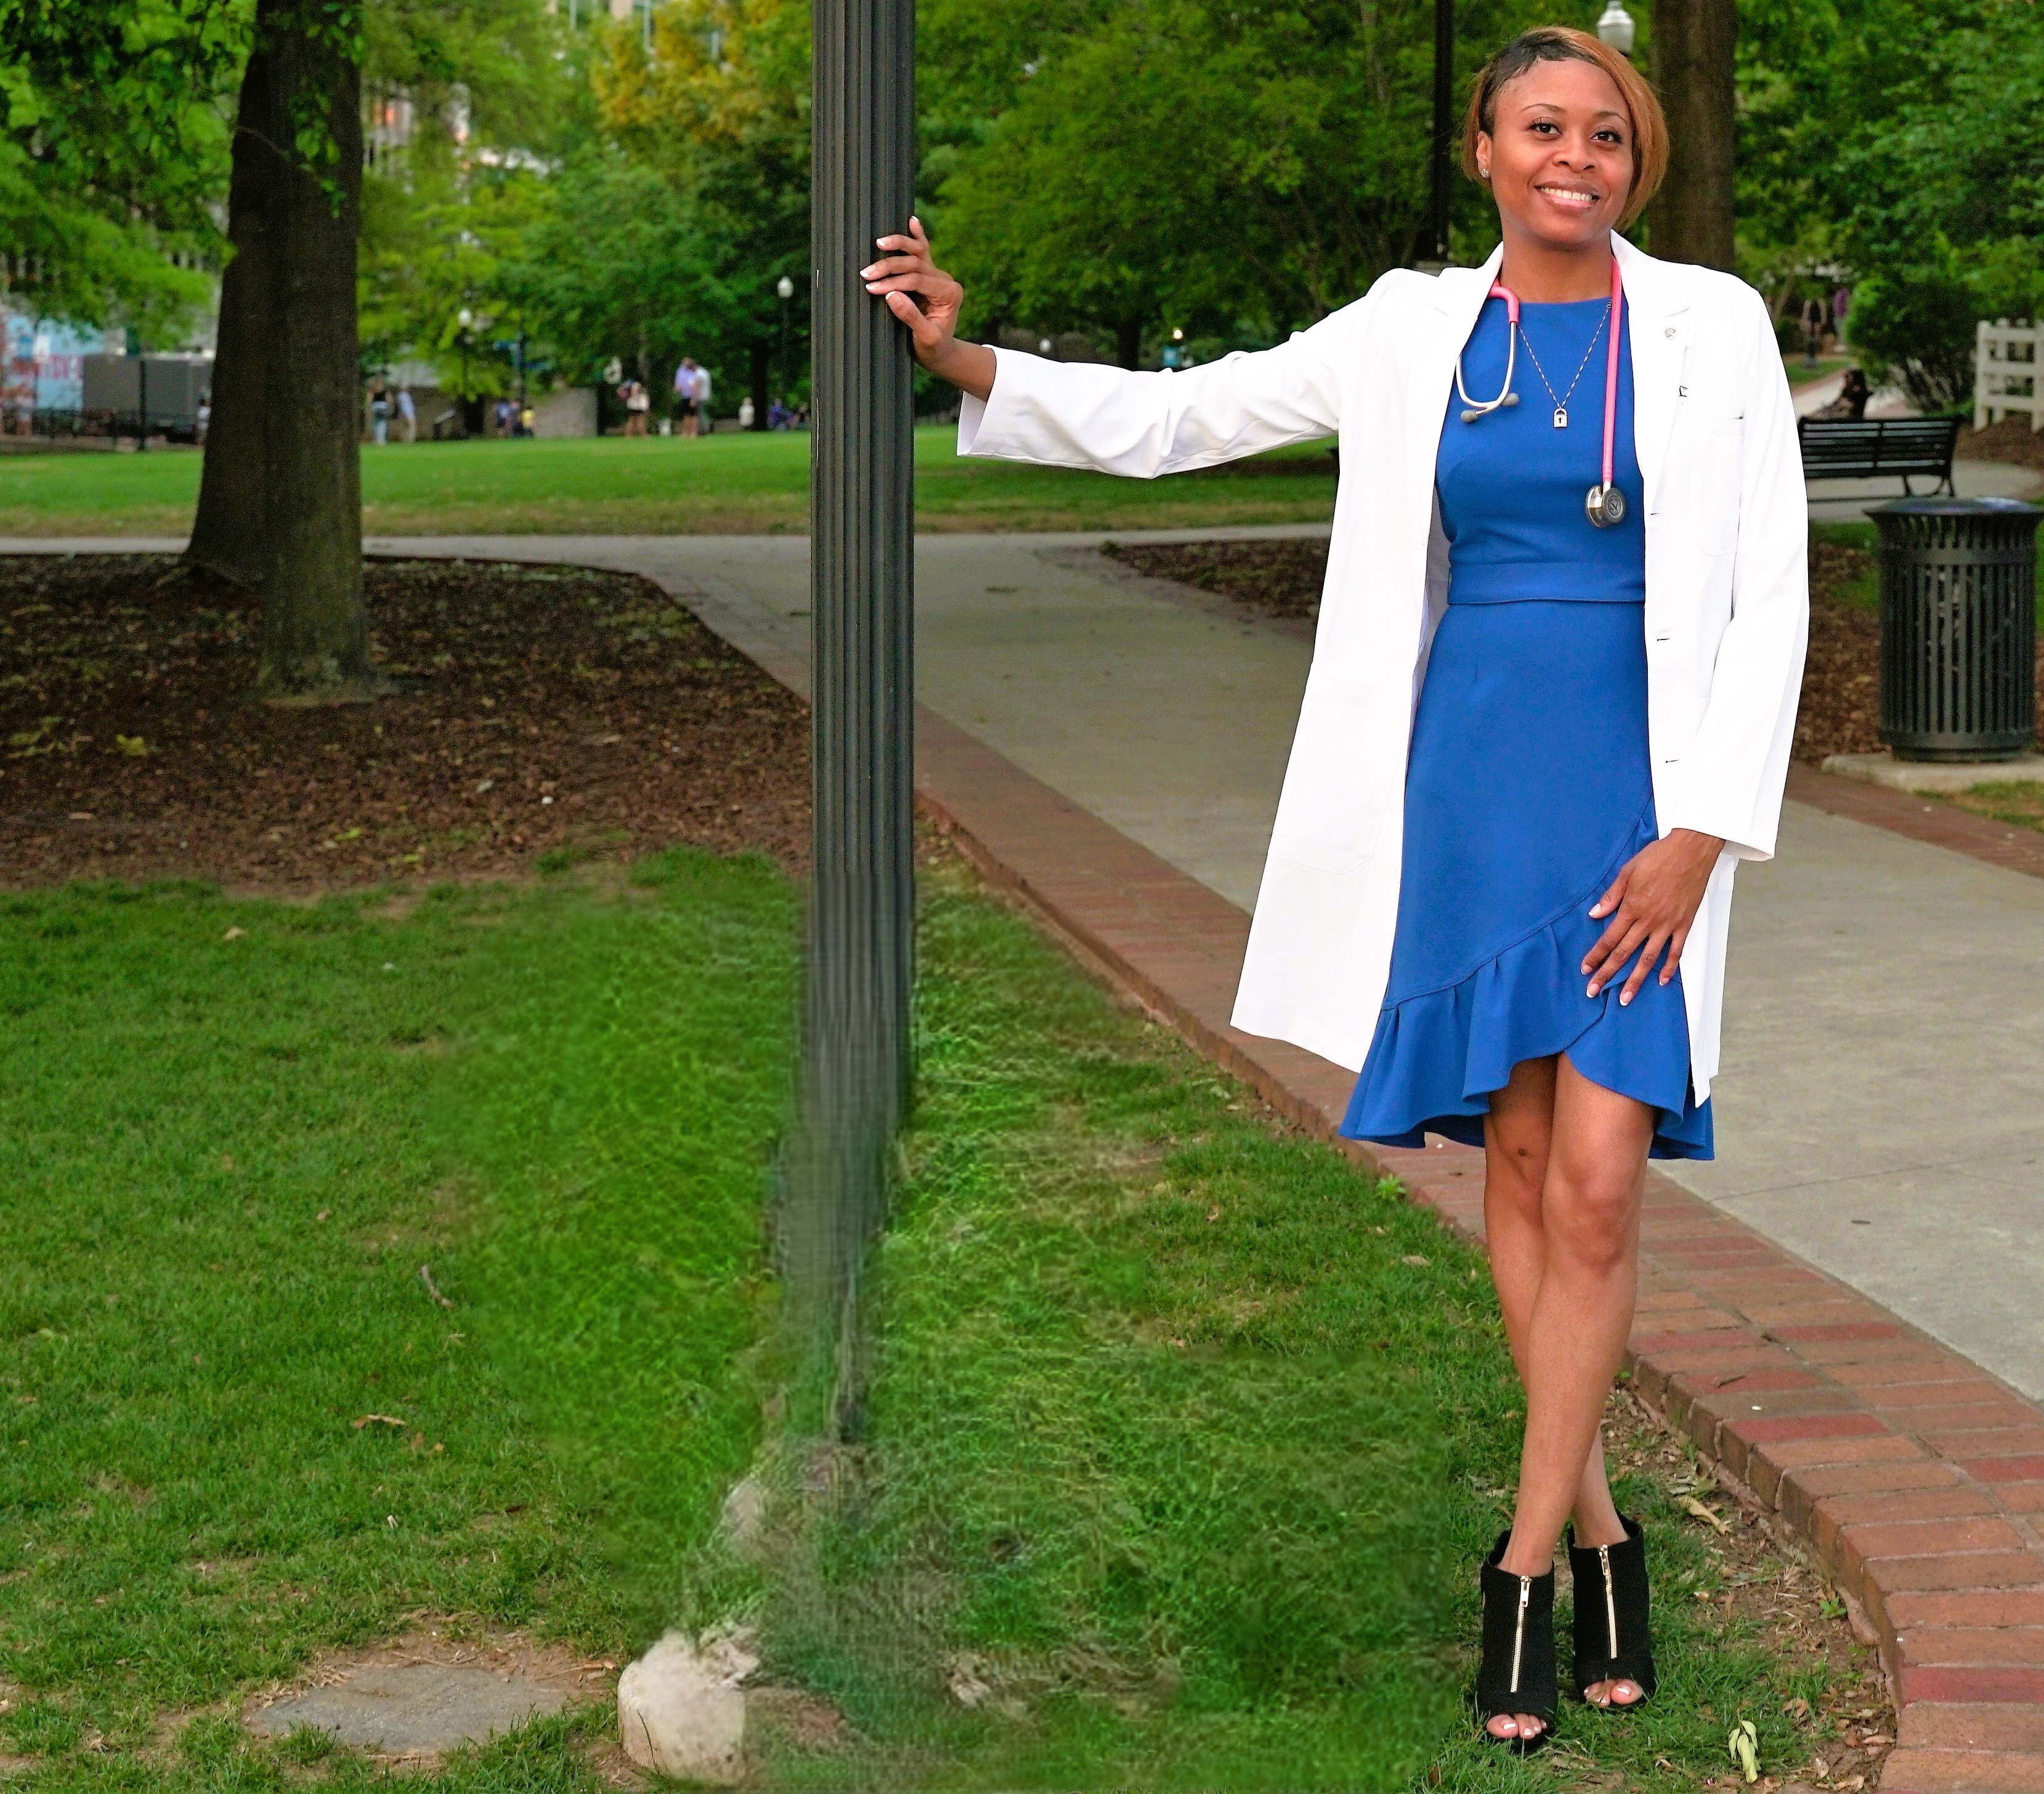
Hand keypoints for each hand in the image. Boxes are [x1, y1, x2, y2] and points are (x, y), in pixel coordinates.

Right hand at [860, 217, 994, 399]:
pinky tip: (912, 221)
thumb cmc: (933, 349)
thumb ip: (911, 316)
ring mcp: (937, 275)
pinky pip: (923, 251)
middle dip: (888, 267)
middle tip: (866, 273)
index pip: (917, 280)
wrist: (941, 353)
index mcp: (949, 293)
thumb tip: (891, 295)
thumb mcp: (925, 339)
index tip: (873, 288)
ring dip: (897, 245)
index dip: (893, 282)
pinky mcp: (928, 275)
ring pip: (917, 252)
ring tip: (878, 242)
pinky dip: (917, 236)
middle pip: (915, 263)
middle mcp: (945, 280)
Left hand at [1581, 828, 1723, 1004]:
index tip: (1585, 970)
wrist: (1692, 850)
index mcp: (1631, 908)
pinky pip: (1676, 951)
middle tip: (1594, 991)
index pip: (1608, 939)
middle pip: (1623, 953)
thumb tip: (1594, 915)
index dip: (1595, 956)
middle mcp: (1648, 920)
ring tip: (1625, 998)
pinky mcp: (1684, 924)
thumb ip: (1611, 896)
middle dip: (1607, 974)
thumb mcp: (1627, 872)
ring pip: (1648, 959)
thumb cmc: (1658, 857)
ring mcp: (1667, 924)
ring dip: (1635, 979)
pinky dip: (1669, 967)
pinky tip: (1661, 981)